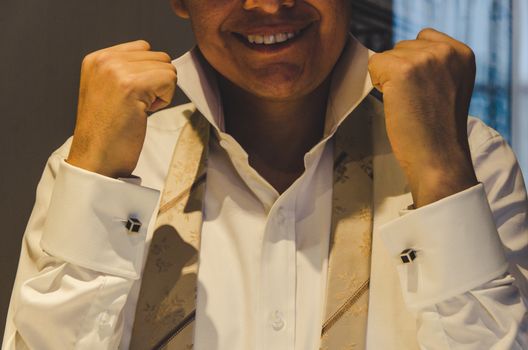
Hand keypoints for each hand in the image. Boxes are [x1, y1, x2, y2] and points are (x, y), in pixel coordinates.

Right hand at [66, 40, 176, 177]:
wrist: (95, 159)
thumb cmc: (107, 132)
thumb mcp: (108, 90)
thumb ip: (126, 70)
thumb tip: (160, 62)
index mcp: (97, 58)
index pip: (144, 48)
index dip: (148, 74)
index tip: (131, 96)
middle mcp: (105, 60)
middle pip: (159, 57)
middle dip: (156, 83)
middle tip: (135, 106)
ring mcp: (117, 70)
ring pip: (167, 68)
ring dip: (161, 91)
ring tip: (138, 109)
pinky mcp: (132, 85)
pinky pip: (170, 80)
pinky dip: (165, 99)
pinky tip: (144, 113)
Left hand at [368, 28, 478, 207]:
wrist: (438, 158)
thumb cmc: (438, 131)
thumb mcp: (449, 87)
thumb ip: (435, 66)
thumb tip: (402, 56)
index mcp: (462, 53)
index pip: (423, 39)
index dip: (413, 64)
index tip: (423, 90)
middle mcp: (446, 51)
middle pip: (401, 47)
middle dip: (400, 72)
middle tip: (415, 102)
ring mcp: (424, 59)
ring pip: (386, 56)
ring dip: (388, 79)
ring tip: (408, 104)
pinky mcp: (402, 70)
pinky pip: (374, 65)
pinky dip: (377, 83)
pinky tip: (395, 102)